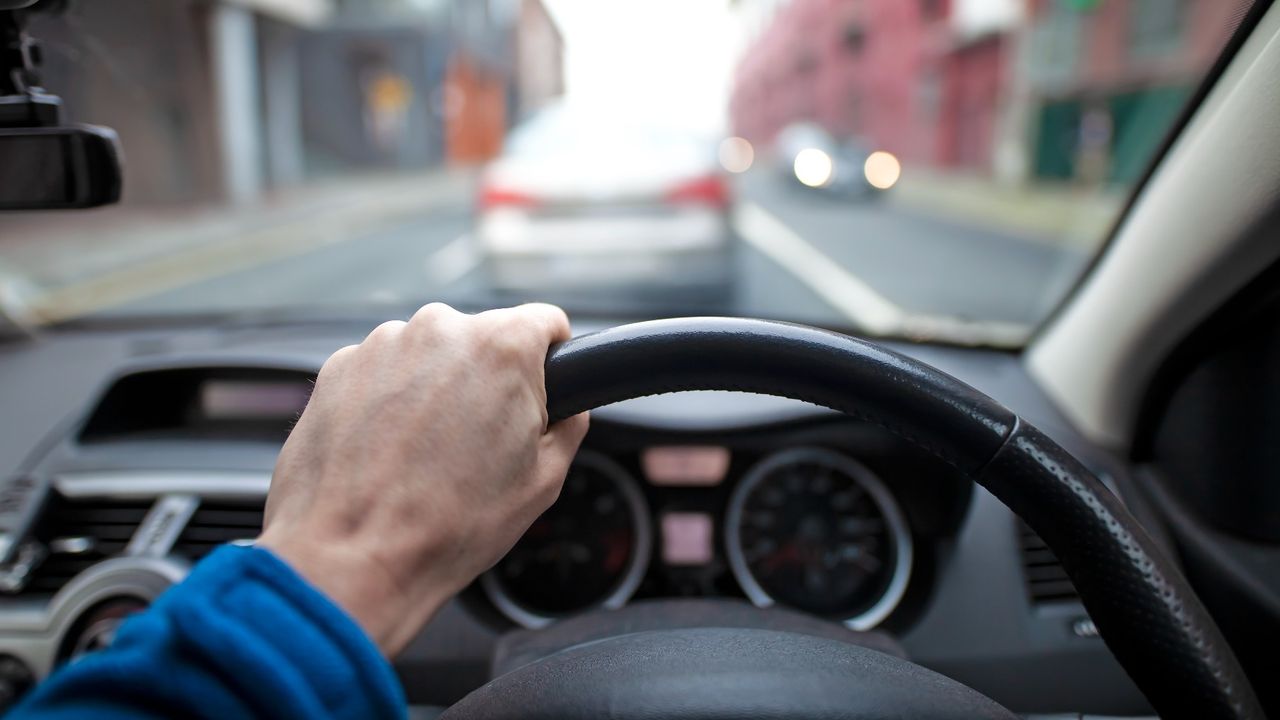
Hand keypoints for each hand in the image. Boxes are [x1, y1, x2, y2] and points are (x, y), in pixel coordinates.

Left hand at [258, 303, 588, 655]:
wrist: (352, 557)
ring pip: (429, 356)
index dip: (551, 358)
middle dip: (487, 381)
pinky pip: (382, 373)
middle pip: (482, 339)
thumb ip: (567, 426)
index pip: (545, 322)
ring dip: (435, 391)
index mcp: (501, 347)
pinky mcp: (338, 368)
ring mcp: (382, 346)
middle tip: (479, 443)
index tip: (541, 385)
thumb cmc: (445, 527)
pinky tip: (389, 454)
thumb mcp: (543, 481)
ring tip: (426, 457)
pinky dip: (389, 402)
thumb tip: (566, 411)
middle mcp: (439, 330)